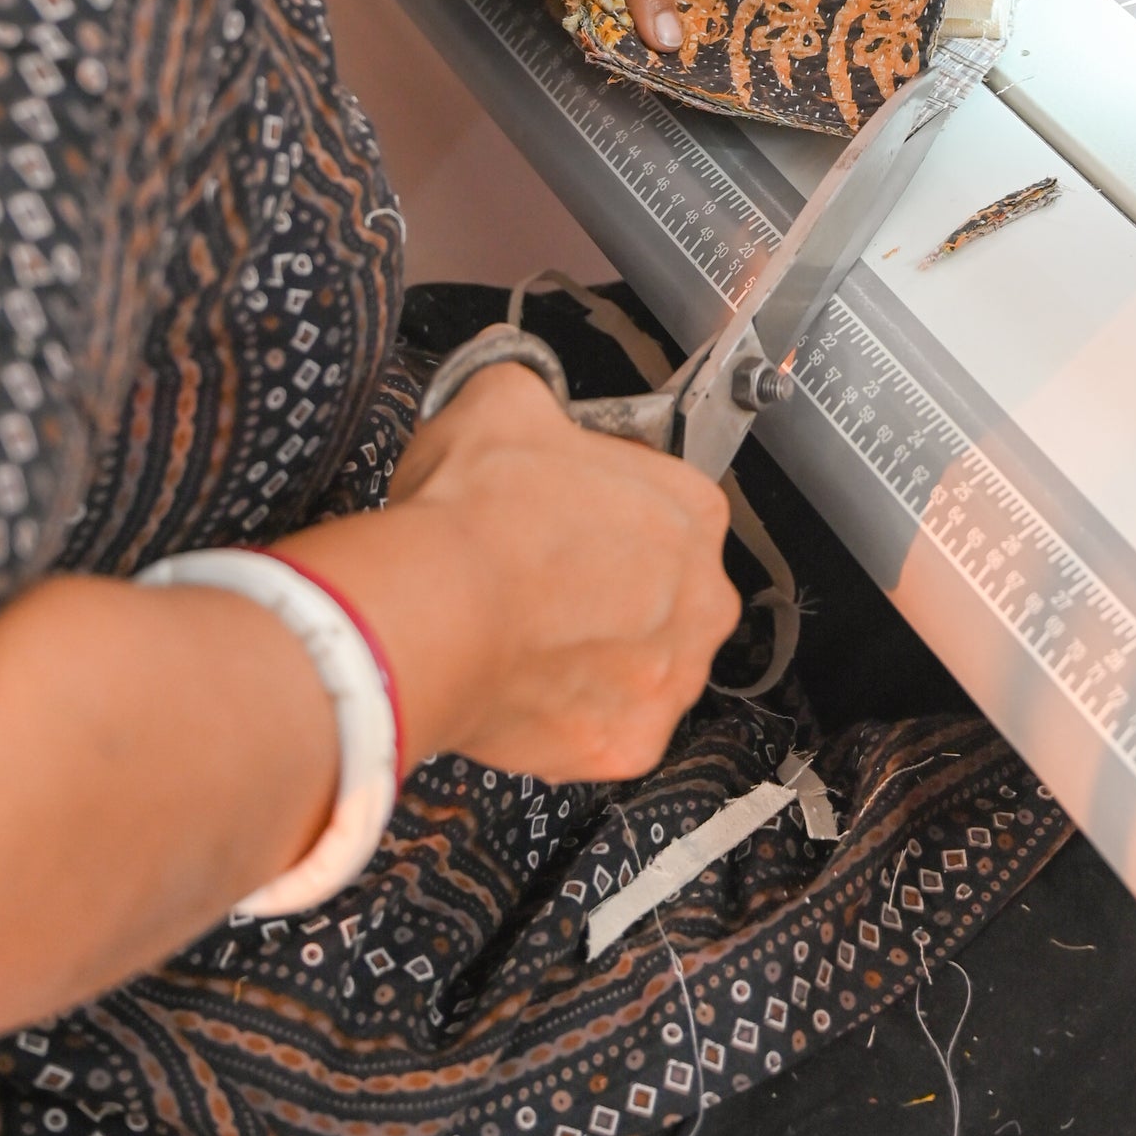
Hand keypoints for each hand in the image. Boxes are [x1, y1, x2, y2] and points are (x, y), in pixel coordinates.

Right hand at [374, 361, 739, 779]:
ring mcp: (668, 679)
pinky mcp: (626, 746)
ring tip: (526, 636)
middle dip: (612, 591)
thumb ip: (531, 392)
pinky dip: (568, 715)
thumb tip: (517, 389)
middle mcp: (702, 600)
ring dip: (596, 657)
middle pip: (666, 593)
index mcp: (692, 509)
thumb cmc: (477, 513)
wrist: (433, 610)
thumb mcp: (503, 402)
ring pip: (640, 666)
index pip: (668, 505)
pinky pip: (604, 728)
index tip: (569, 518)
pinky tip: (523, 685)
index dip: (609, 510)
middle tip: (542, 581)